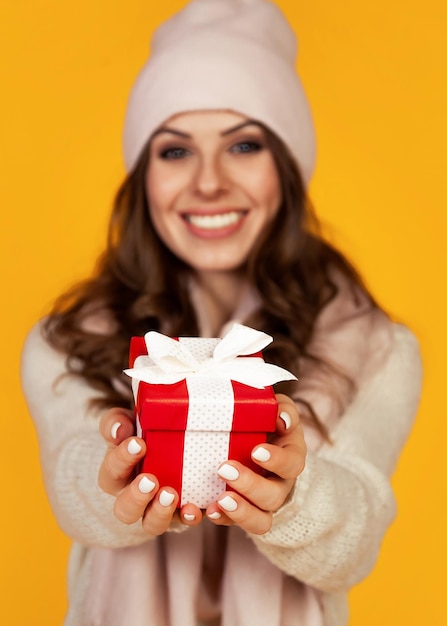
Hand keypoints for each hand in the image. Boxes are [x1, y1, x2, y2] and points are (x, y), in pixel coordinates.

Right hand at [98, 407, 202, 533]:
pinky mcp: (181, 512)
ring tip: (170, 495)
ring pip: (151, 524)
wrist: (168, 444)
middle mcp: (133, 498)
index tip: (138, 444)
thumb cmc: (141, 432)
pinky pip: (184, 521)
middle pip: (125, 510)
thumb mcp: (126, 422)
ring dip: (160, 512)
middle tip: (150, 480)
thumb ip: (117, 422)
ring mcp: (157, 509)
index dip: (122, 460)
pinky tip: (195, 508)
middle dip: (136, 497)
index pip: (111, 472)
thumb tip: (119, 430)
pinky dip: (189, 517)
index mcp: (117, 474)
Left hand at [205, 394, 305, 534]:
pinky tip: (207, 510)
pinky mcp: (242, 512)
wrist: (258, 443)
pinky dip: (221, 519)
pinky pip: (235, 524)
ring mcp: (262, 503)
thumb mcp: (277, 410)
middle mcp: (280, 485)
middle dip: (250, 485)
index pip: (292, 464)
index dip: (277, 460)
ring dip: (240, 512)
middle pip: (273, 496)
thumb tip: (282, 419)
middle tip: (224, 469)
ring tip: (220, 500)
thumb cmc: (267, 423)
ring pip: (261, 521)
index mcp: (291, 457)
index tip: (256, 450)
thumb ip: (282, 409)